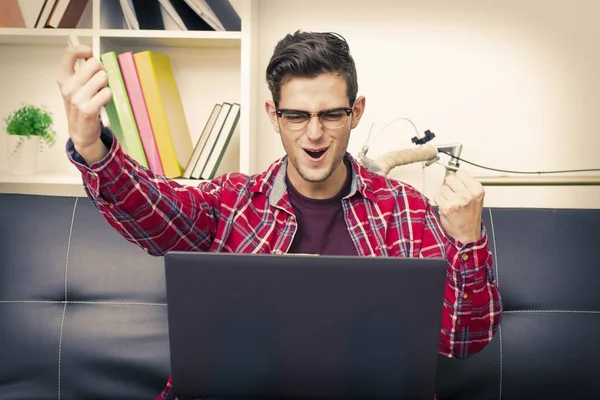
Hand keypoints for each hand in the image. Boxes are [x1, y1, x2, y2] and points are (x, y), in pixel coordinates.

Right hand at [56, 44, 111, 163]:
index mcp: (63, 78)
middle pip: (94, 64)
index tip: (90, 53)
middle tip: (100, 81)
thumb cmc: (80, 105)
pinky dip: (108, 97)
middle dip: (101, 70)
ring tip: (99, 95)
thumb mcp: (75, 87)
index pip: (70, 53)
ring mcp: (77, 98)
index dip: (83, 49)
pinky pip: (107, 93)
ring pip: (103, 77)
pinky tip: (101, 104)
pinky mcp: (88, 109)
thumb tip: (92, 55)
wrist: (80, 131)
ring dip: (105, 85)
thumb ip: (81, 72)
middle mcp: (68, 86)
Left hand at [433, 169, 484, 243]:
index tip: (458, 185)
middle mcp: (468, 194)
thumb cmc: (470, 215)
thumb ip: (466, 184)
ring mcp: (457, 201)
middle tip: (454, 195)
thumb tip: (452, 173)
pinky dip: (439, 201)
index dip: (457, 179)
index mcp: (477, 190)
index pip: (460, 173)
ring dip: (444, 195)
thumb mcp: (475, 197)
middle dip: (449, 186)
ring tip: (451, 203)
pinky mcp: (446, 207)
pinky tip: (446, 207)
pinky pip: (437, 196)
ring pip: (442, 188)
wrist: (467, 233)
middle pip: (450, 179)